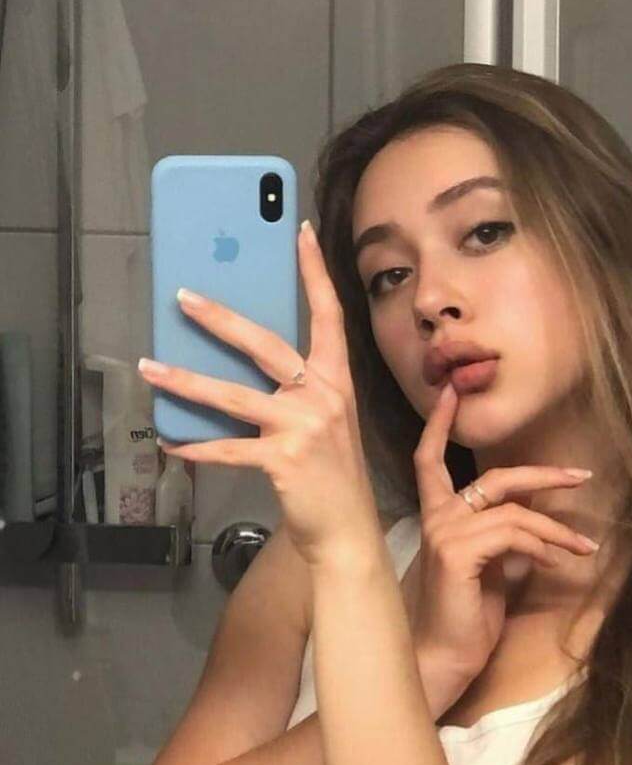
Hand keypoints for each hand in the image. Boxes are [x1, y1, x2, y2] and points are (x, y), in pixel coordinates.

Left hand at [138, 220, 379, 568]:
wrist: (348, 532)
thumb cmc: (332, 478)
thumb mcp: (325, 424)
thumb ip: (296, 392)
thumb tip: (240, 365)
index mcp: (337, 382)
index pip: (327, 316)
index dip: (313, 272)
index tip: (297, 231)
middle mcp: (324, 397)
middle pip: (265, 344)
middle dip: (220, 318)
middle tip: (181, 297)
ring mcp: (305, 428)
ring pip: (233, 395)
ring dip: (185, 379)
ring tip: (150, 365)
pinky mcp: (283, 460)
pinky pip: (227, 448)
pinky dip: (195, 447)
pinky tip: (170, 442)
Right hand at [411, 381, 598, 681]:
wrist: (443, 659)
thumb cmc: (465, 620)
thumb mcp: (489, 572)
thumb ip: (504, 542)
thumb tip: (534, 529)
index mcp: (437, 518)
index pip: (430, 461)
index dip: (440, 425)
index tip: (451, 391)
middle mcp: (436, 518)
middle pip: (494, 477)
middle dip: (542, 474)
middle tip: (582, 476)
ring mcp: (445, 533)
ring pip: (514, 511)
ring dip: (557, 530)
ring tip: (584, 548)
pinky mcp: (457, 552)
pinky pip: (514, 534)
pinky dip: (543, 547)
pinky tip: (557, 566)